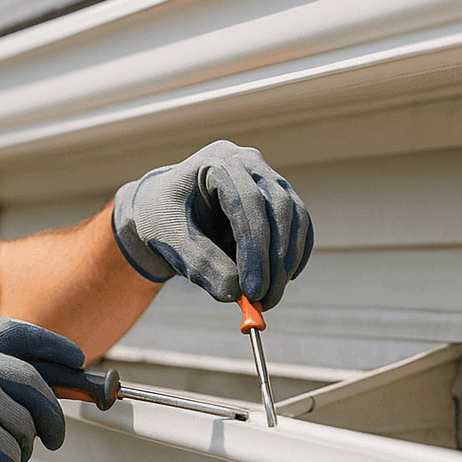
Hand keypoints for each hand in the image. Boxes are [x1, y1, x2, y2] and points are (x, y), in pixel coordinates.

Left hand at [112, 140, 313, 308]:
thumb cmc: (163, 221)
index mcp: (215, 161)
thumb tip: (235, 292)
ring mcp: (267, 176)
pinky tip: (281, 280)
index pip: (246, 202)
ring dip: (286, 261)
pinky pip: (298, 225)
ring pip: (294, 217)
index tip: (252, 289)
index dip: (254, 248)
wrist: (163, 212)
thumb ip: (199, 265)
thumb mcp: (171, 243)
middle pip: (277, 207)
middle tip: (264, 300)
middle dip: (274, 260)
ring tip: (267, 297)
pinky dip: (294, 254)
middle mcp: (247, 162)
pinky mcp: (279, 197)